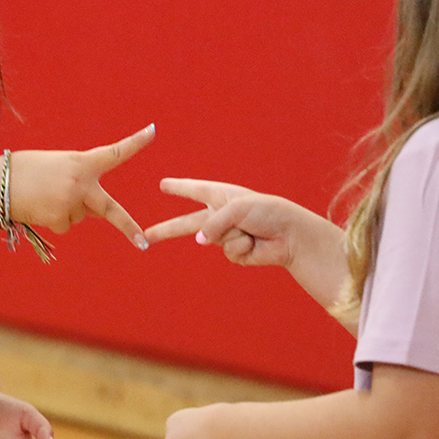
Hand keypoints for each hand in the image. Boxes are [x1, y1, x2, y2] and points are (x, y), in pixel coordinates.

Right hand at [7, 124, 155, 248]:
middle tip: (143, 241)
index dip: (134, 142)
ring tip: (44, 197)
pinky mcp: (59, 219)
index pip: (113, 152)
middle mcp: (81, 182)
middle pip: (110, 210)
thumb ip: (79, 179)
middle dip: (128, 227)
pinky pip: (64, 226)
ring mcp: (71, 202)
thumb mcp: (57, 165)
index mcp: (82, 162)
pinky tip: (39, 208)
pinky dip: (54, 220)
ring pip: (79, 217)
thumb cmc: (25, 170)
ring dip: (66, 211)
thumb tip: (92, 210)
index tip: (152, 131)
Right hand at [143, 178, 305, 266]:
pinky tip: (255, 243)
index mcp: (221, 196)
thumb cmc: (268, 212)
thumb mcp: (236, 208)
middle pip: (186, 224)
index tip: (163, 185)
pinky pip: (227, 252)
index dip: (179, 187)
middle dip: (166, 230)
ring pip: (212, 240)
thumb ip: (213, 223)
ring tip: (251, 231)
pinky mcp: (235, 253)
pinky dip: (241, 247)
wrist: (291, 236)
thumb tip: (200, 242)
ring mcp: (227, 235)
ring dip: (231, 236)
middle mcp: (221, 215)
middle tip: (146, 235)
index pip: (194, 190)